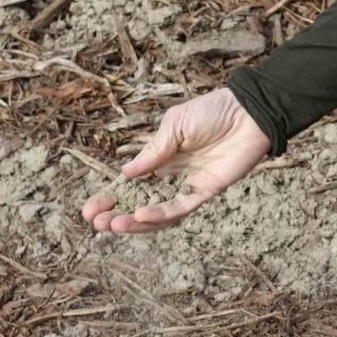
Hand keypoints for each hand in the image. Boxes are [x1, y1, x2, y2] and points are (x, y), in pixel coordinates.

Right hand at [81, 87, 271, 233]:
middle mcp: (172, 177)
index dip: (110, 197)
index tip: (88, 209)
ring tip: (113, 225)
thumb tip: (124, 173)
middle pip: (139, 203)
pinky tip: (141, 215)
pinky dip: (161, 213)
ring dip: (135, 221)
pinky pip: (180, 207)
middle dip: (116, 214)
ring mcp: (188, 186)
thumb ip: (153, 151)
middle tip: (95, 223)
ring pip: (158, 213)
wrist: (247, 112)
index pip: (130, 184)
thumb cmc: (212, 111)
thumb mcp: (174, 125)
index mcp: (160, 159)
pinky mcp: (206, 191)